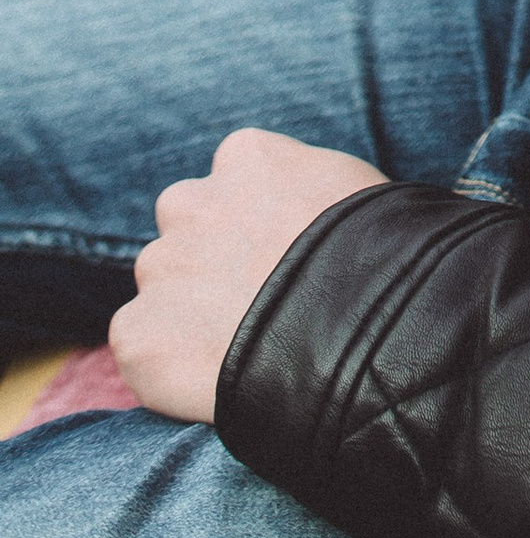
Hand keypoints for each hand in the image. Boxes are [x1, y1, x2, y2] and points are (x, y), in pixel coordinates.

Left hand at [109, 128, 385, 423]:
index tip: (283, 256)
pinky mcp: (138, 335)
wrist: (359, 333)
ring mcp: (159, 268)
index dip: (259, 223)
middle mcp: (190, 202)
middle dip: (209, 259)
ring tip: (243, 348)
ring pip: (161, 288)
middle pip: (185, 227)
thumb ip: (311, 187)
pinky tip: (216, 381)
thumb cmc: (382, 258)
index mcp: (246, 157)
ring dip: (188, 312)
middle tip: (254, 302)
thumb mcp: (356, 191)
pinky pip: (143, 348)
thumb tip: (313, 207)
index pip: (234, 181)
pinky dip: (170, 365)